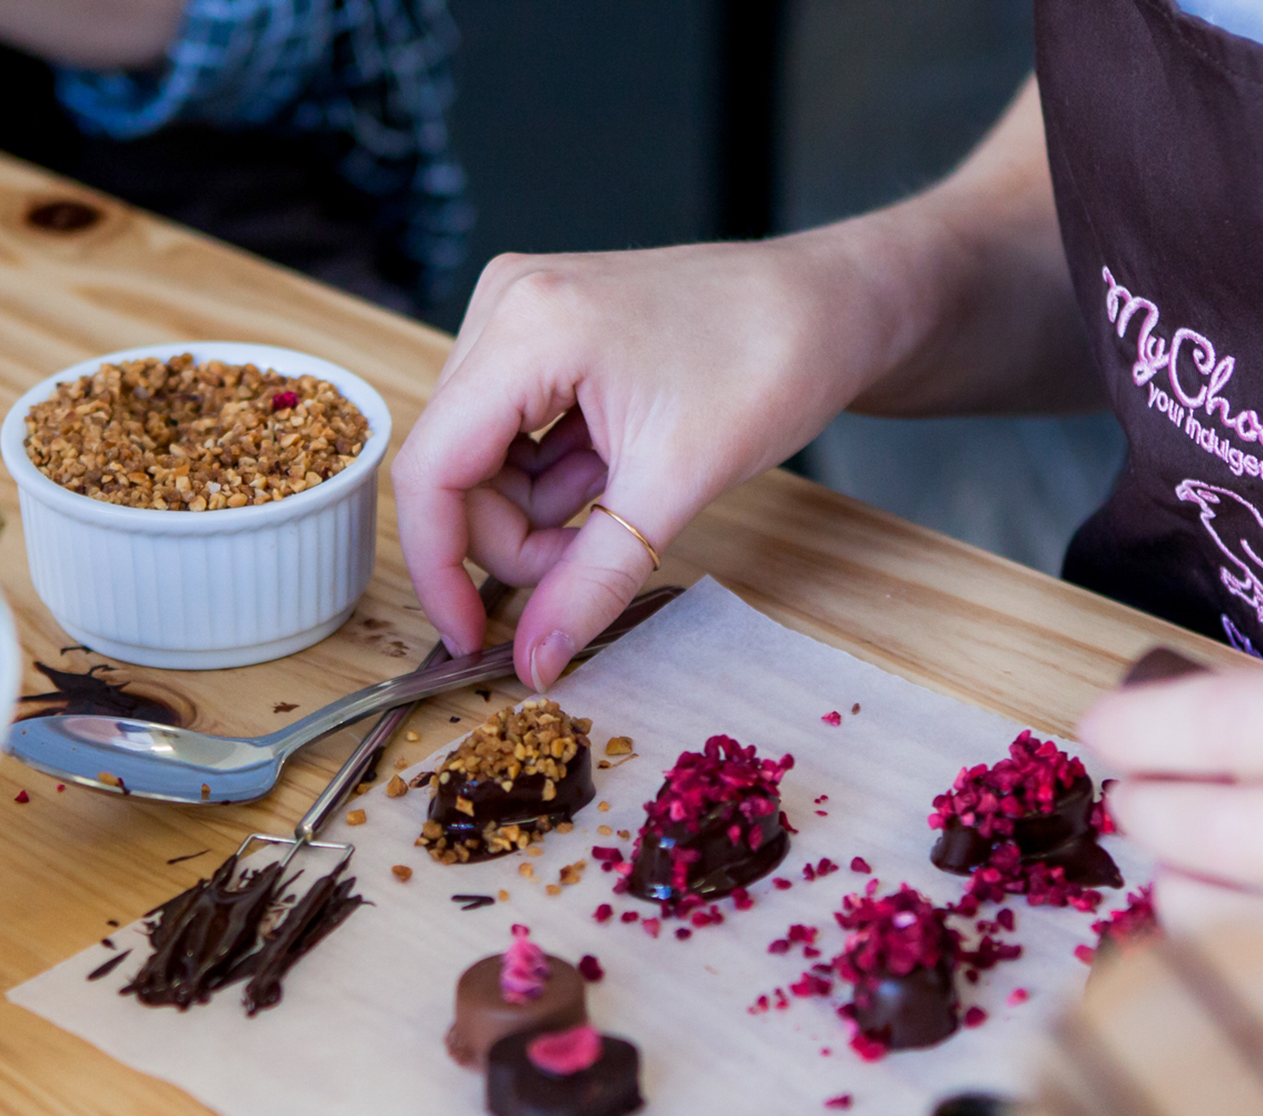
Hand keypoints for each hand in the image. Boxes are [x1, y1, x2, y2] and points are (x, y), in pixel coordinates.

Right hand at [391, 235, 894, 688]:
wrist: (831, 308)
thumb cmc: (771, 362)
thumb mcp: (674, 489)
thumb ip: (592, 582)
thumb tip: (535, 659)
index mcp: (526, 328)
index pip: (431, 469)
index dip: (439, 567)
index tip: (471, 637)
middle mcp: (507, 308)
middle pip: (455, 469)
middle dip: (513, 542)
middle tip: (587, 571)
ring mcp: (524, 319)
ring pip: (485, 463)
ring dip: (539, 518)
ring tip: (621, 510)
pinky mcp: (546, 337)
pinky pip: (517, 439)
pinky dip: (557, 485)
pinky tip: (613, 481)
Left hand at [1079, 634, 1262, 908]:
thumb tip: (1246, 728)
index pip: (1246, 726)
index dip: (1150, 728)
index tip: (1104, 729)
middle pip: (1215, 833)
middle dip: (1150, 810)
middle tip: (1135, 795)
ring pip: (1235, 924)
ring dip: (1193, 886)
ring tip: (1212, 854)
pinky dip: (1253, 952)